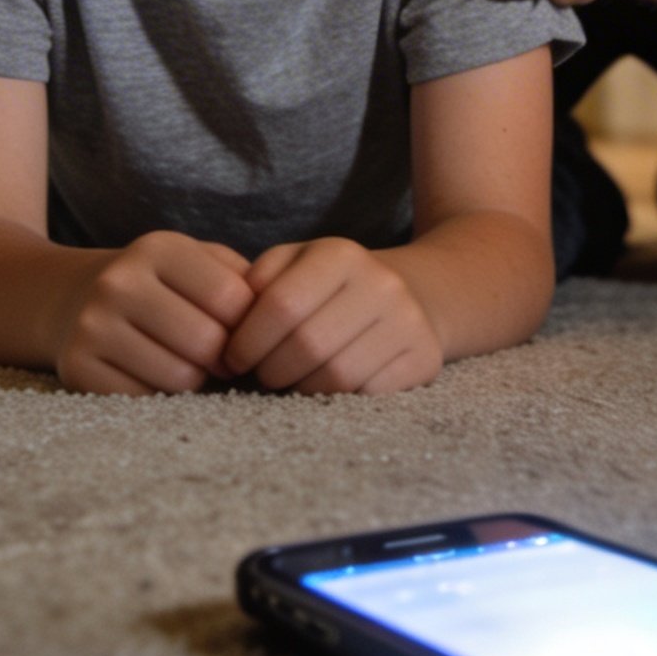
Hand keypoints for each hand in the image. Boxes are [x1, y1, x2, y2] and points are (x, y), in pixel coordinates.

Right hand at [51, 233, 254, 395]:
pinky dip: (161, 396)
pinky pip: (147, 400)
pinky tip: (154, 374)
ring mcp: (93, 325)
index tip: (238, 330)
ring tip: (187, 363)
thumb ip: (240, 277)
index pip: (231, 298)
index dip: (246, 323)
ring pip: (180, 377)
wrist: (72, 298)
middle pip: (206, 342)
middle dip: (223, 356)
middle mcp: (119, 282)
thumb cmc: (158, 285)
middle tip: (218, 357)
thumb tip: (273, 314)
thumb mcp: (195, 260)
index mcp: (157, 248)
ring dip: (196, 379)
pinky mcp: (77, 367)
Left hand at [224, 239, 442, 394]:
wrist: (413, 296)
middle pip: (307, 345)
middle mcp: (381, 284)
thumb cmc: (331, 287)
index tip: (232, 358)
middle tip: (261, 375)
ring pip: (336, 377)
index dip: (246, 340)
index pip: (280, 305)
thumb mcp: (294, 265)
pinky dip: (336, 401)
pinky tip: (325, 389)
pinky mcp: (424, 359)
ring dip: (300, 389)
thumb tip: (232, 321)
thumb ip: (257, 281)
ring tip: (290, 382)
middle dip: (269, 370)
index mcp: (341, 254)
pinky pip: (367, 396)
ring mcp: (408, 323)